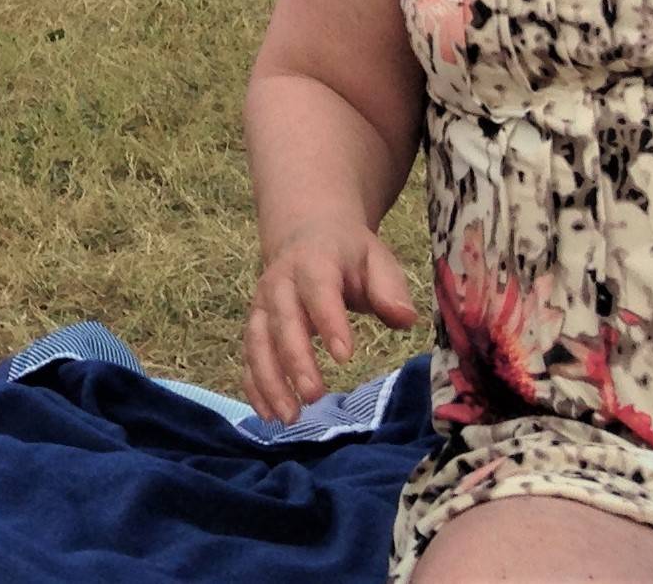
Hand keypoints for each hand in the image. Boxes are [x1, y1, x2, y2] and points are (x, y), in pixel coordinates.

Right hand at [243, 223, 418, 422]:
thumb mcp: (376, 258)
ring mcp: (261, 305)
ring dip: (269, 381)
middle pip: (282, 321)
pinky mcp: (254, 325)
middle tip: (314, 396)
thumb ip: (389, 288)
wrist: (306, 234)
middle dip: (294, 361)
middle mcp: (279, 283)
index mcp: (313, 262)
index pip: (318, 291)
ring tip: (290, 418)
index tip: (345, 356)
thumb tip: (404, 319)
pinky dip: (253, 386)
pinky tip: (269, 414)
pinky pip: (247, 357)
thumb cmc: (348, 255)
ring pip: (257, 343)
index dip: (328, 322)